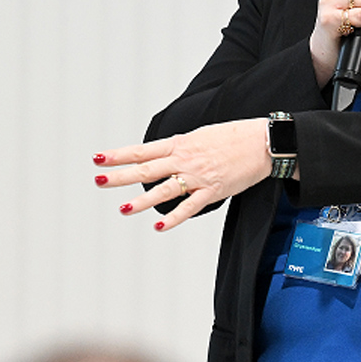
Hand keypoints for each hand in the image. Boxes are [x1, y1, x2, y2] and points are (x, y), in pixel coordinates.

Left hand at [93, 119, 273, 231]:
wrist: (262, 142)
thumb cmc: (233, 137)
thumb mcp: (200, 135)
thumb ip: (179, 147)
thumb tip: (162, 154)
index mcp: (180, 143)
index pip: (142, 150)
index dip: (118, 155)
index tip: (98, 158)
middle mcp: (184, 160)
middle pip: (145, 169)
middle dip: (119, 176)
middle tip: (98, 180)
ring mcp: (198, 176)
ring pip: (163, 189)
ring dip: (141, 200)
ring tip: (123, 208)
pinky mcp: (213, 191)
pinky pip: (189, 207)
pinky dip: (173, 218)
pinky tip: (159, 226)